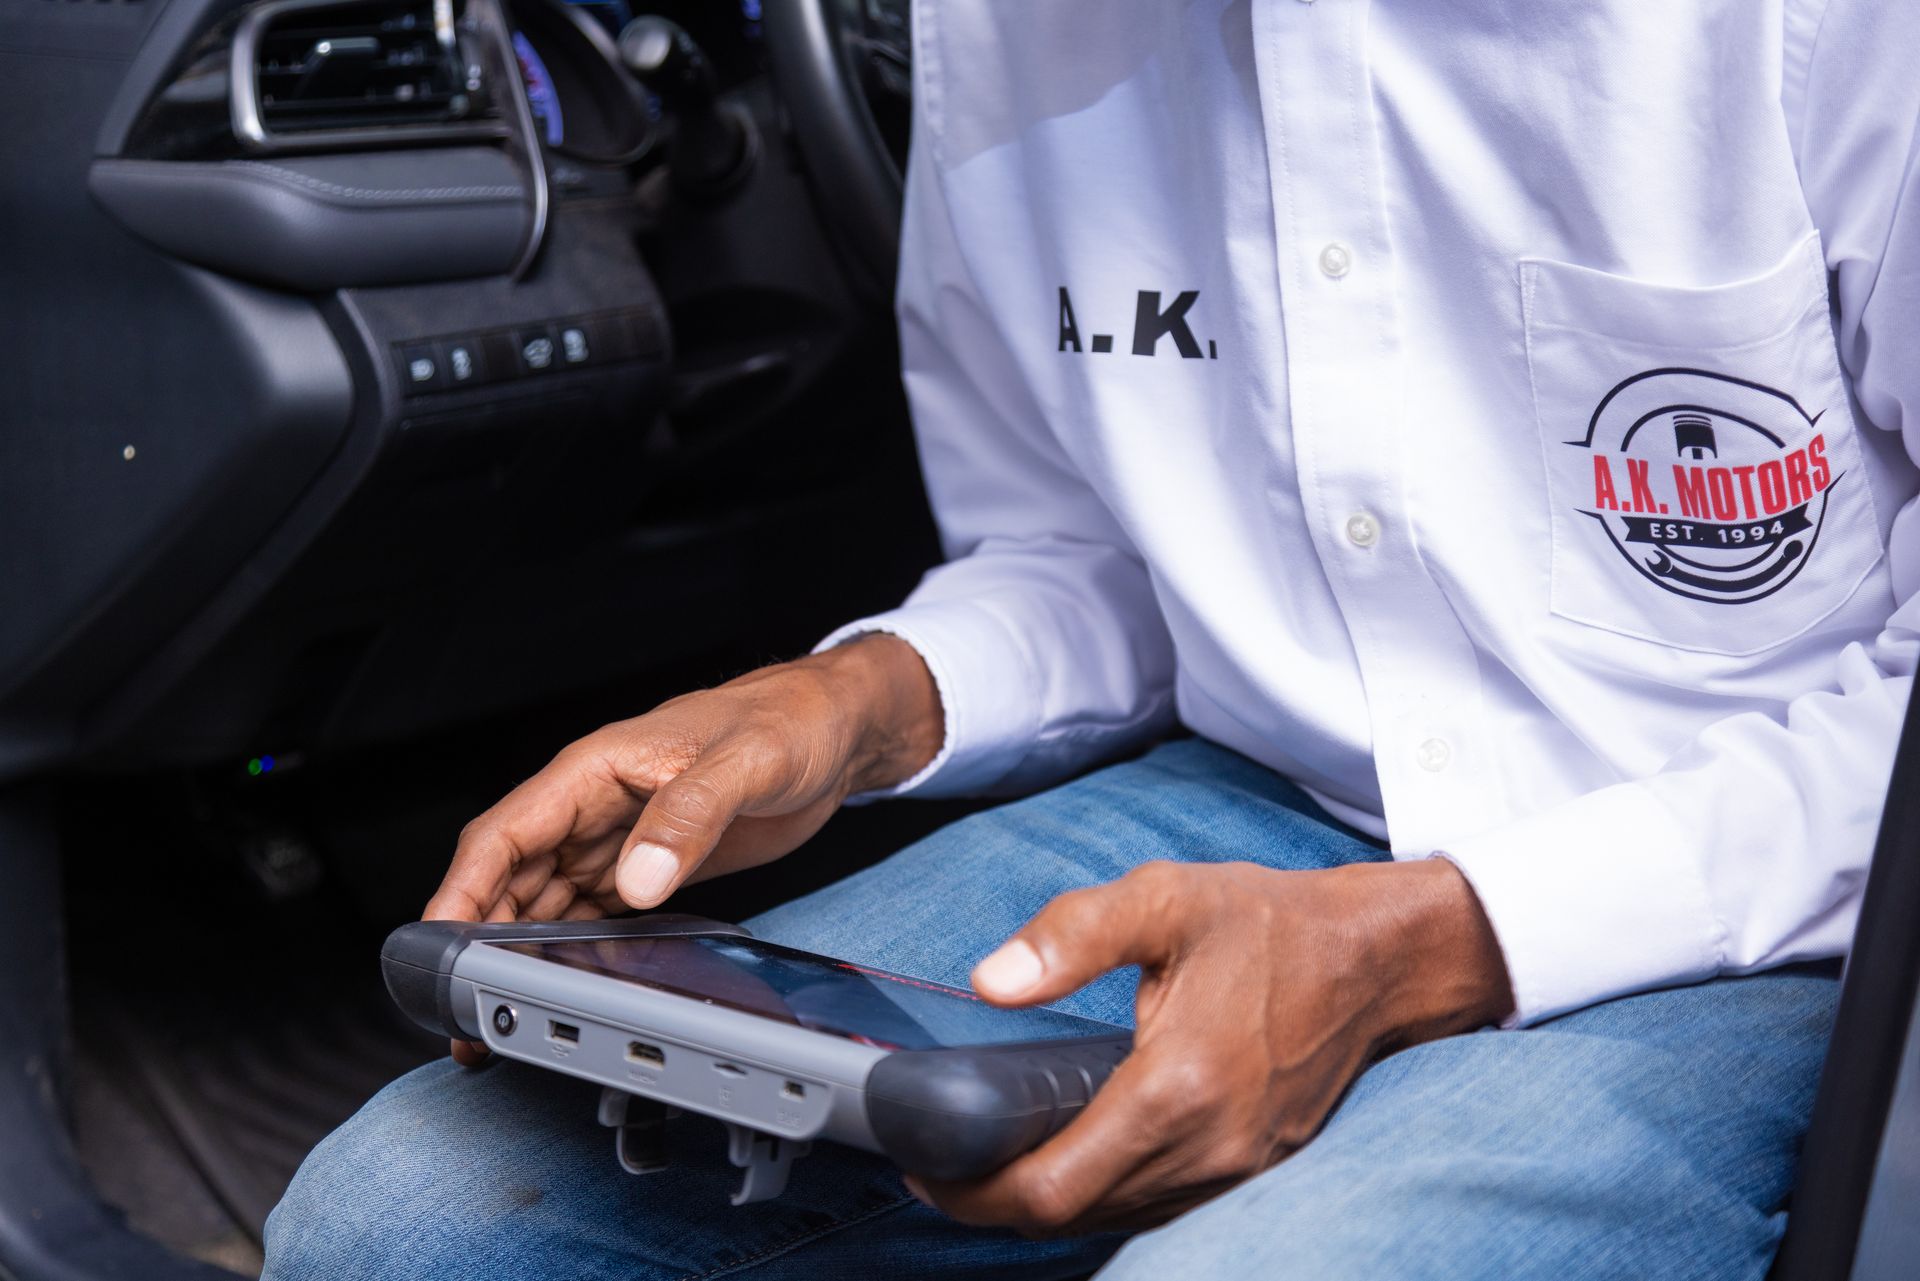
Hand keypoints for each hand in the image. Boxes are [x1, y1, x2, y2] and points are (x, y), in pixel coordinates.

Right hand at [424, 633, 940, 1061]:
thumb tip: (637, 880)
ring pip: (542, 902)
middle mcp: (594, 805)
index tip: (436, 946)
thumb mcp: (746, 762)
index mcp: (596, 769)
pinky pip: (590, 912)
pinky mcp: (649, 863)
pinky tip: (565, 987)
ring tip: (503, 1016)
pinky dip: (569, 950)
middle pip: (510, 879)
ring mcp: (619, 837)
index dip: (461, 890)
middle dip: (478, 943)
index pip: (504, 833)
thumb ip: (689, 817)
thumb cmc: (790, 720)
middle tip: (468, 1013)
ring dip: (518, 954)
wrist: (835, 729)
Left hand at [909, 858, 1513, 1234]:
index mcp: (1178, 1090)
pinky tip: (1067, 1156)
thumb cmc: (1268, 925)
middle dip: (995, 1201)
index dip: (975, 1192)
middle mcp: (1208, 1149)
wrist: (1375, 961)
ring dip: (1046, 1203)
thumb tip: (990, 981)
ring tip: (989, 1158)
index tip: (926, 1164)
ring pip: (1115, 1221)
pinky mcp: (1248, 1171)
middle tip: (941, 1161)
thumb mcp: (1165, 899)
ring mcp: (1234, 1171)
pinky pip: (1155, 1208)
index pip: (1052, 1188)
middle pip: (1074, 1218)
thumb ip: (1072, 934)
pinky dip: (1100, 1195)